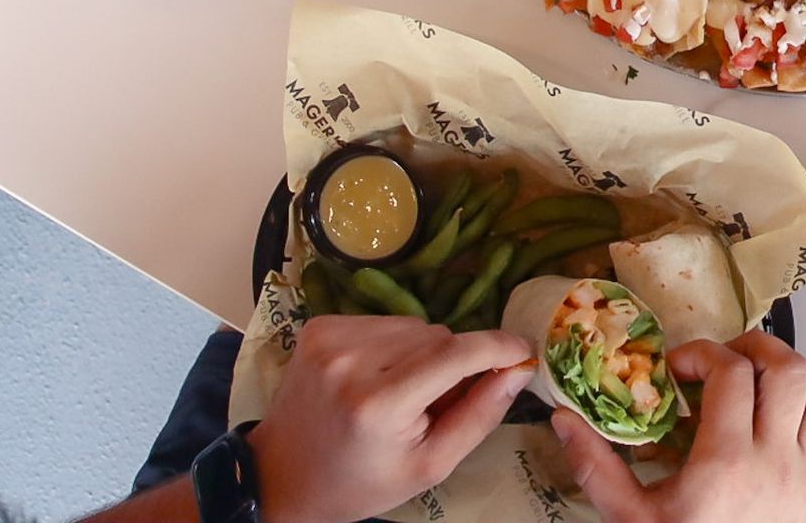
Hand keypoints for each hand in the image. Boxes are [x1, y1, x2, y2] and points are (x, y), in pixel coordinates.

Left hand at [248, 316, 535, 522]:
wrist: (281, 477)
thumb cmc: (361, 482)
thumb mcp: (429, 467)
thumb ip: (479, 415)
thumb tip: (519, 370)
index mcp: (379, 403)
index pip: (455, 353)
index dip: (497, 347)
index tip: (524, 352)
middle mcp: (351, 360)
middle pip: (439, 336)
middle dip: (453, 361)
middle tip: (439, 401)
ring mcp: (331, 338)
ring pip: (415, 324)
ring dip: (424, 351)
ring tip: (404, 390)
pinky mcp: (320, 325)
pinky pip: (386, 321)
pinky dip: (394, 344)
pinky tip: (378, 375)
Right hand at [555, 331, 805, 522]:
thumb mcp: (630, 518)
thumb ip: (597, 466)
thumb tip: (563, 419)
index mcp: (725, 463)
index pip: (731, 374)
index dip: (702, 353)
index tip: (678, 368)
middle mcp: (775, 461)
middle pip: (787, 370)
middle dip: (754, 348)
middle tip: (723, 361)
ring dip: (797, 371)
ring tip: (762, 378)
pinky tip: (800, 410)